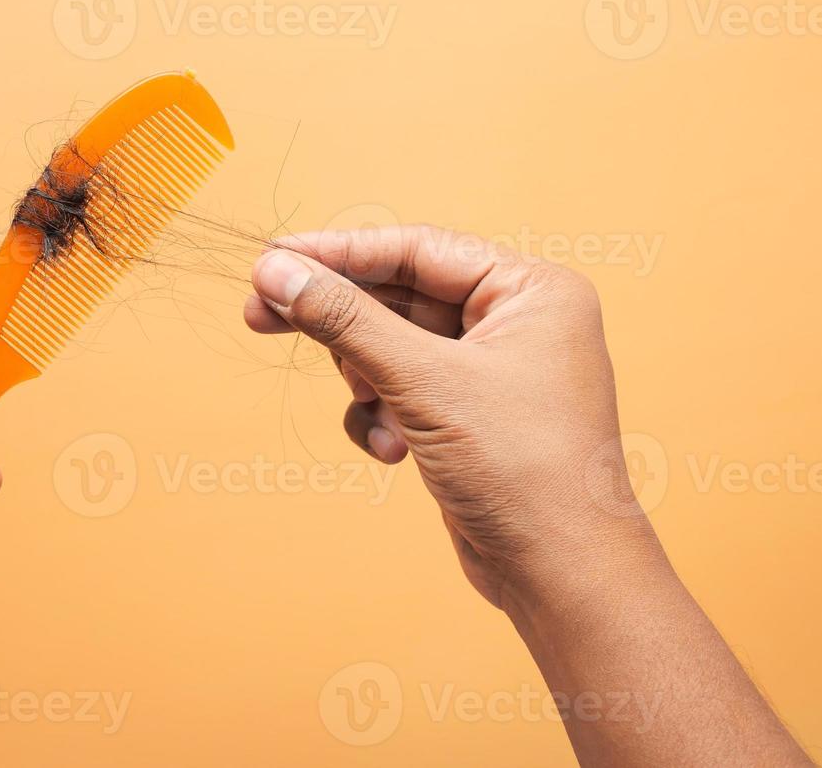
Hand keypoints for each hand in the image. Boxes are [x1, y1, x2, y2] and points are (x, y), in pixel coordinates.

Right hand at [246, 226, 812, 765]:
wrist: (562, 574)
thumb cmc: (522, 469)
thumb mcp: (422, 382)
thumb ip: (345, 320)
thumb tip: (277, 270)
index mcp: (530, 290)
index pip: (416, 248)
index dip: (338, 252)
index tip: (272, 260)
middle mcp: (517, 321)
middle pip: (400, 294)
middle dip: (338, 319)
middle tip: (260, 314)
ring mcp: (494, 371)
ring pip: (394, 346)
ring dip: (366, 379)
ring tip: (369, 409)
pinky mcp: (471, 416)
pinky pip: (405, 391)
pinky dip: (383, 415)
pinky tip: (390, 450)